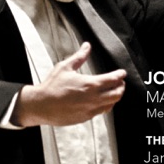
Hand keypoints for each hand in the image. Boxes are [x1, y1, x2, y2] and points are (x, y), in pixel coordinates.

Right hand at [12, 42, 126, 126]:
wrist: (41, 106)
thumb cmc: (51, 86)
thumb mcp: (65, 67)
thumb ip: (79, 56)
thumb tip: (87, 46)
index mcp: (90, 84)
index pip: (113, 79)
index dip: (120, 75)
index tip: (122, 73)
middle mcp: (93, 98)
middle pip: (117, 94)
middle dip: (121, 87)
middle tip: (120, 82)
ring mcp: (90, 109)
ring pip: (111, 104)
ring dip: (114, 97)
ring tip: (113, 91)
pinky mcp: (86, 117)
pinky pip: (101, 112)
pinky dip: (105, 105)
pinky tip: (102, 101)